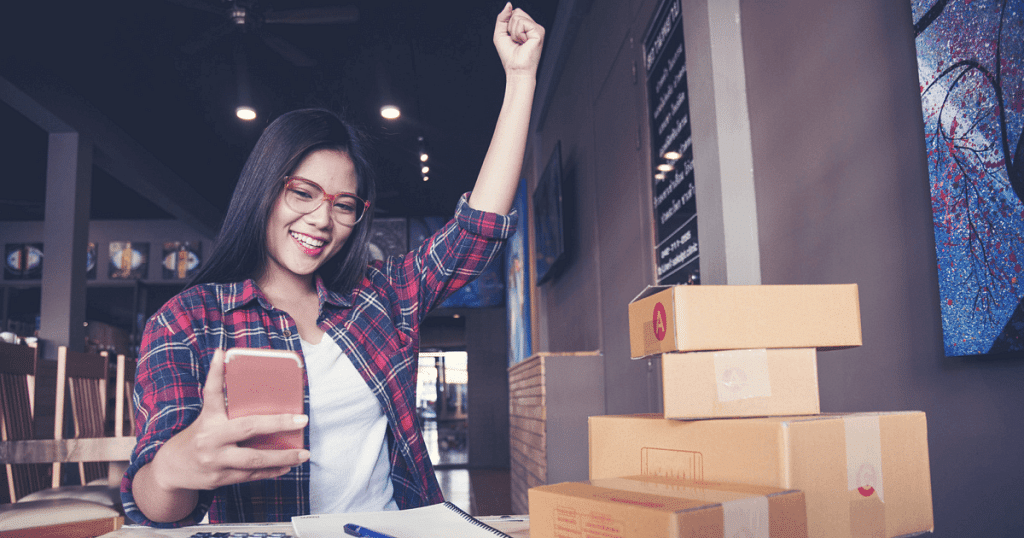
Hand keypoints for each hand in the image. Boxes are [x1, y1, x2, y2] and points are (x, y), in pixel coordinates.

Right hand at [147, 349, 308, 492]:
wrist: (172, 469)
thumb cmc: (198, 437)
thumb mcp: (206, 418)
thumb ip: (224, 403)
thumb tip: (245, 379)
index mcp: (207, 418)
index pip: (211, 392)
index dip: (215, 372)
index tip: (221, 353)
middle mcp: (210, 438)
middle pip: (248, 427)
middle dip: (278, 423)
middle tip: (302, 420)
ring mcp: (215, 460)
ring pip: (254, 458)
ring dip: (282, 457)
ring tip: (303, 453)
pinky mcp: (220, 478)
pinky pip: (251, 475)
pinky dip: (271, 471)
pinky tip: (287, 467)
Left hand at [493, 3, 544, 78]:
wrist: (516, 69)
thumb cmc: (509, 55)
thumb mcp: (500, 33)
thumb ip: (502, 17)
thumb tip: (509, 4)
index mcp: (526, 27)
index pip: (515, 12)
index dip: (508, 24)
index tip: (511, 38)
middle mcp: (533, 26)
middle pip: (517, 12)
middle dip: (510, 27)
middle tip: (516, 41)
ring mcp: (537, 28)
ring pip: (518, 16)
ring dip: (514, 32)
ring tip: (519, 43)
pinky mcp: (539, 32)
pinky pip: (522, 23)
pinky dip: (518, 34)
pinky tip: (523, 42)